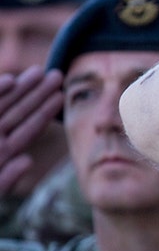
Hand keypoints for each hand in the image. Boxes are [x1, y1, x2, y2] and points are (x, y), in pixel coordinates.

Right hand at [0, 66, 62, 194]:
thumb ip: (7, 177)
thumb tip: (27, 160)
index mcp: (2, 151)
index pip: (27, 129)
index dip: (44, 112)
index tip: (61, 96)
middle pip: (18, 112)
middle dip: (37, 93)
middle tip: (57, 75)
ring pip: (5, 106)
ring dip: (22, 89)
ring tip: (41, 72)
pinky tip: (10, 81)